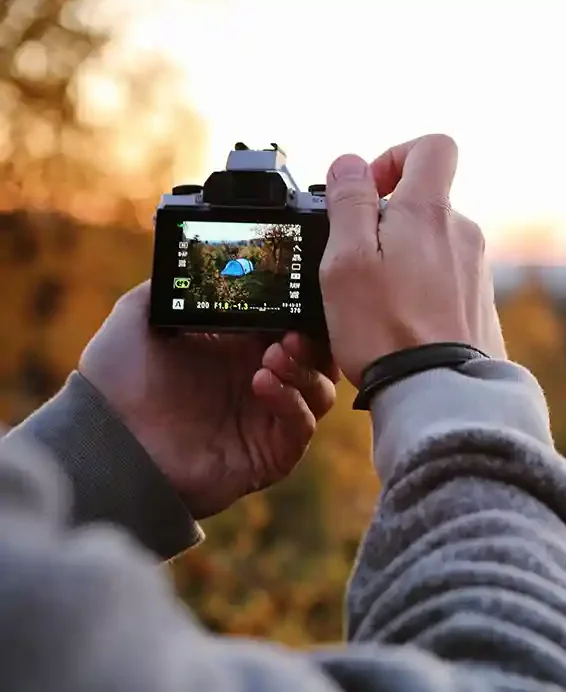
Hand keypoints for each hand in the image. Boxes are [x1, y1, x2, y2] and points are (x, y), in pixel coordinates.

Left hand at [78, 283, 338, 517]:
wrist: (106, 438)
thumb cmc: (117, 380)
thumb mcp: (142, 314)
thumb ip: (180, 281)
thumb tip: (204, 251)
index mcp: (240, 346)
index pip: (294, 323)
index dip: (305, 310)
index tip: (301, 294)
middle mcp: (260, 379)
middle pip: (320, 356)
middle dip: (315, 340)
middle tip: (292, 330)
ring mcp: (267, 417)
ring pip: (320, 390)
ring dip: (305, 369)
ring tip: (273, 355)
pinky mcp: (270, 453)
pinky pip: (302, 426)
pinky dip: (292, 403)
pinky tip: (262, 383)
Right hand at [320, 134, 506, 385]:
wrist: (439, 393)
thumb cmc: (386, 330)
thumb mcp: (347, 260)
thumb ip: (348, 203)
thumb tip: (350, 163)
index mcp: (431, 213)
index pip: (433, 147)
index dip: (396, 156)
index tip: (369, 191)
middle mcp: (464, 234)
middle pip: (426, 203)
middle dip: (387, 221)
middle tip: (357, 263)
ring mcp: (477, 271)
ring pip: (433, 245)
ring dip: (402, 261)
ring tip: (376, 303)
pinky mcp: (480, 305)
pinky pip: (446, 281)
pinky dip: (421, 291)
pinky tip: (400, 325)